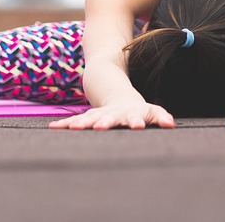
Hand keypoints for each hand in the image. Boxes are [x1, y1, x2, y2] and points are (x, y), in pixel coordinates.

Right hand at [49, 100, 175, 130]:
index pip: (134, 118)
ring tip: (72, 128)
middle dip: (104, 123)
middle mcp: (112, 113)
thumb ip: (161, 116)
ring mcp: (99, 114)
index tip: (137, 126)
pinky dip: (65, 124)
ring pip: (88, 118)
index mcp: (129, 113)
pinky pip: (74, 121)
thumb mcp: (152, 111)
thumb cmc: (138, 109)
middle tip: (100, 128)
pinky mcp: (87, 117)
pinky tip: (53, 128)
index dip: (136, 122)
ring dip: (81, 123)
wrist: (117, 95)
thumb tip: (171, 124)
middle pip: (108, 118)